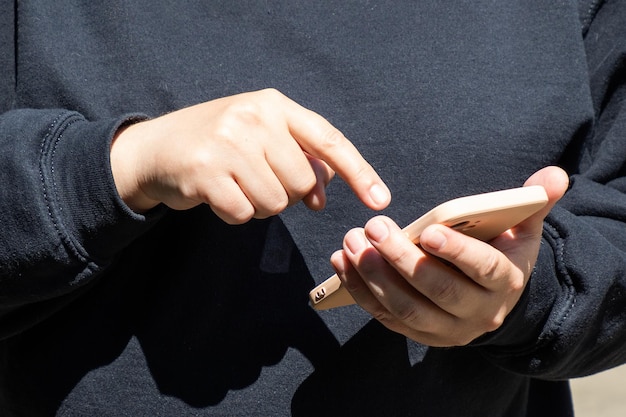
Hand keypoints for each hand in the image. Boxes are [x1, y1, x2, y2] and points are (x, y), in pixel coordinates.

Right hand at [110, 88, 389, 222]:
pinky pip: (244, 214)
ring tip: (235, 186)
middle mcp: (253, 116)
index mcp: (274, 105)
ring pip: (275, 202)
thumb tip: (322, 194)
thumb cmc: (219, 146)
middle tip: (256, 181)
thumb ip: (297, 159)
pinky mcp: (205, 170)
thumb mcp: (261, 140)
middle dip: (285, 194)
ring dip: (259, 206)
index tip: (380, 199)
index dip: (358, 171)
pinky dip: (235, 215)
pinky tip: (217, 196)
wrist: (156, 149)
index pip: (328, 139)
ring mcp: (228, 141)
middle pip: (301, 182)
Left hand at [330, 166, 568, 346]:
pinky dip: (360, 290)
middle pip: (437, 291)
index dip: (457, 252)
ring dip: (374, 275)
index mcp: (505, 282)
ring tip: (353, 241)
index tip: (429, 230)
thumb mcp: (523, 230)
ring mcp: (445, 329)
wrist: (490, 300)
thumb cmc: (501, 254)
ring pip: (406, 309)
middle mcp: (477, 313)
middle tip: (374, 227)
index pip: (483, 269)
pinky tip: (342, 261)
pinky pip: (384, 317)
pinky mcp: (417, 334)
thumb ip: (534, 203)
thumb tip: (553, 175)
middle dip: (402, 259)